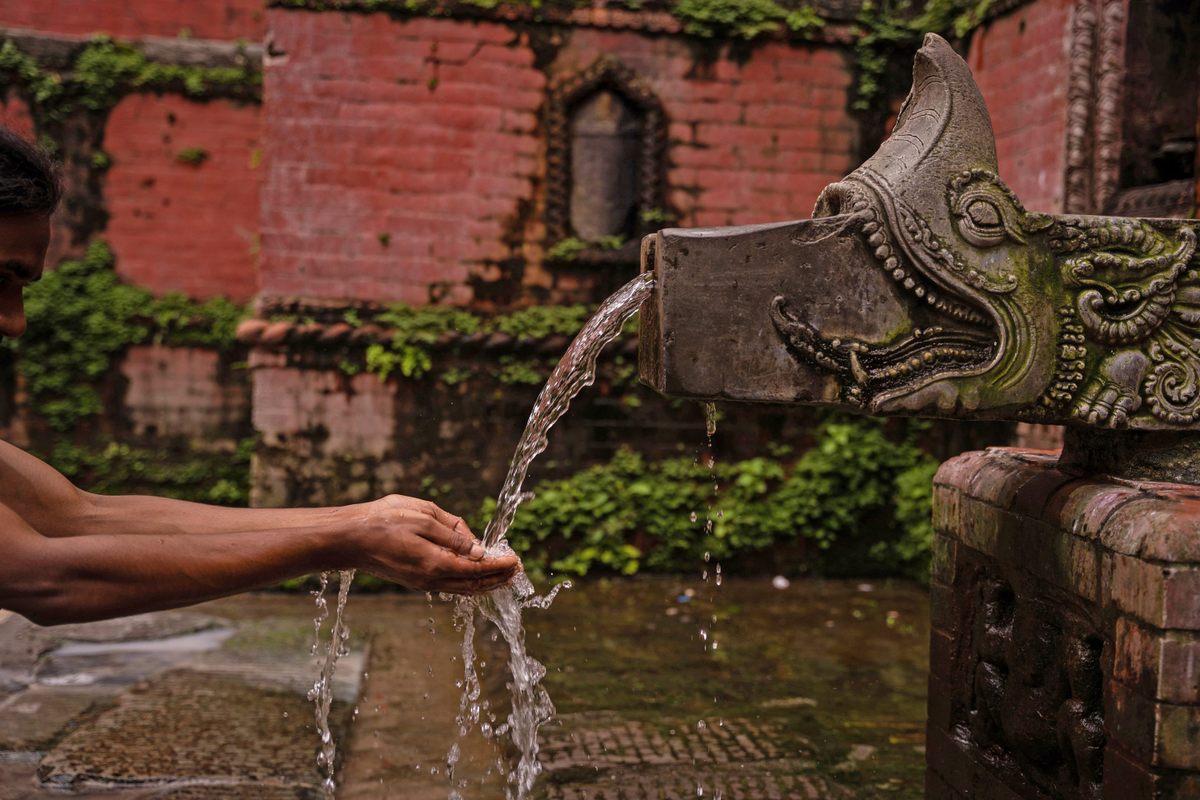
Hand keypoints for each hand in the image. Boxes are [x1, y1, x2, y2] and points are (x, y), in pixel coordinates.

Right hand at [350, 495, 519, 593]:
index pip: (478, 568)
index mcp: (435, 563)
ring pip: (463, 588)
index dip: (500, 564)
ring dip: (486, 582)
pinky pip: (450, 585)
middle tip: (517, 569)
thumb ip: (453, 534)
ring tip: (504, 573)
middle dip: (498, 577)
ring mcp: (422, 583)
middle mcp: (431, 580)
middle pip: (474, 584)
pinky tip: (476, 573)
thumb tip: (479, 549)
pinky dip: (469, 581)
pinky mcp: (416, 581)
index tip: (516, 559)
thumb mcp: (423, 516)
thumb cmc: (384, 520)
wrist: (350, 538)